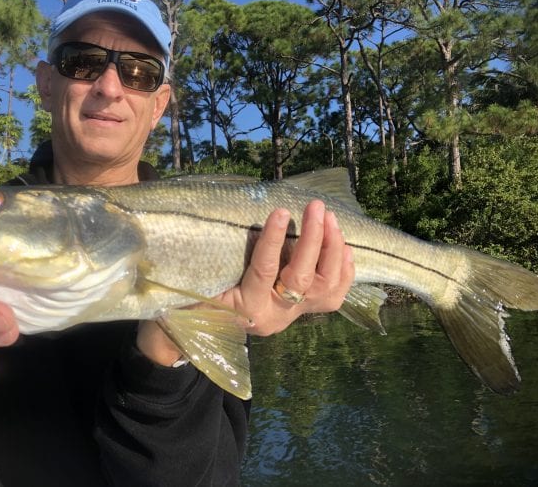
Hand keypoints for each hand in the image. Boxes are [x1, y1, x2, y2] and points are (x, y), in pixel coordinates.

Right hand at [137, 200, 354, 363]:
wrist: (197, 330)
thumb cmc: (193, 299)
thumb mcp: (196, 283)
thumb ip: (212, 263)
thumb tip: (232, 228)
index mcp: (245, 309)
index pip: (264, 271)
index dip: (273, 240)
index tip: (280, 211)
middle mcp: (275, 316)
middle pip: (302, 279)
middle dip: (313, 240)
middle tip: (314, 207)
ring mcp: (292, 316)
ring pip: (325, 288)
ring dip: (331, 250)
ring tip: (329, 218)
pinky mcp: (302, 312)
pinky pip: (333, 296)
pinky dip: (343, 270)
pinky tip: (344, 245)